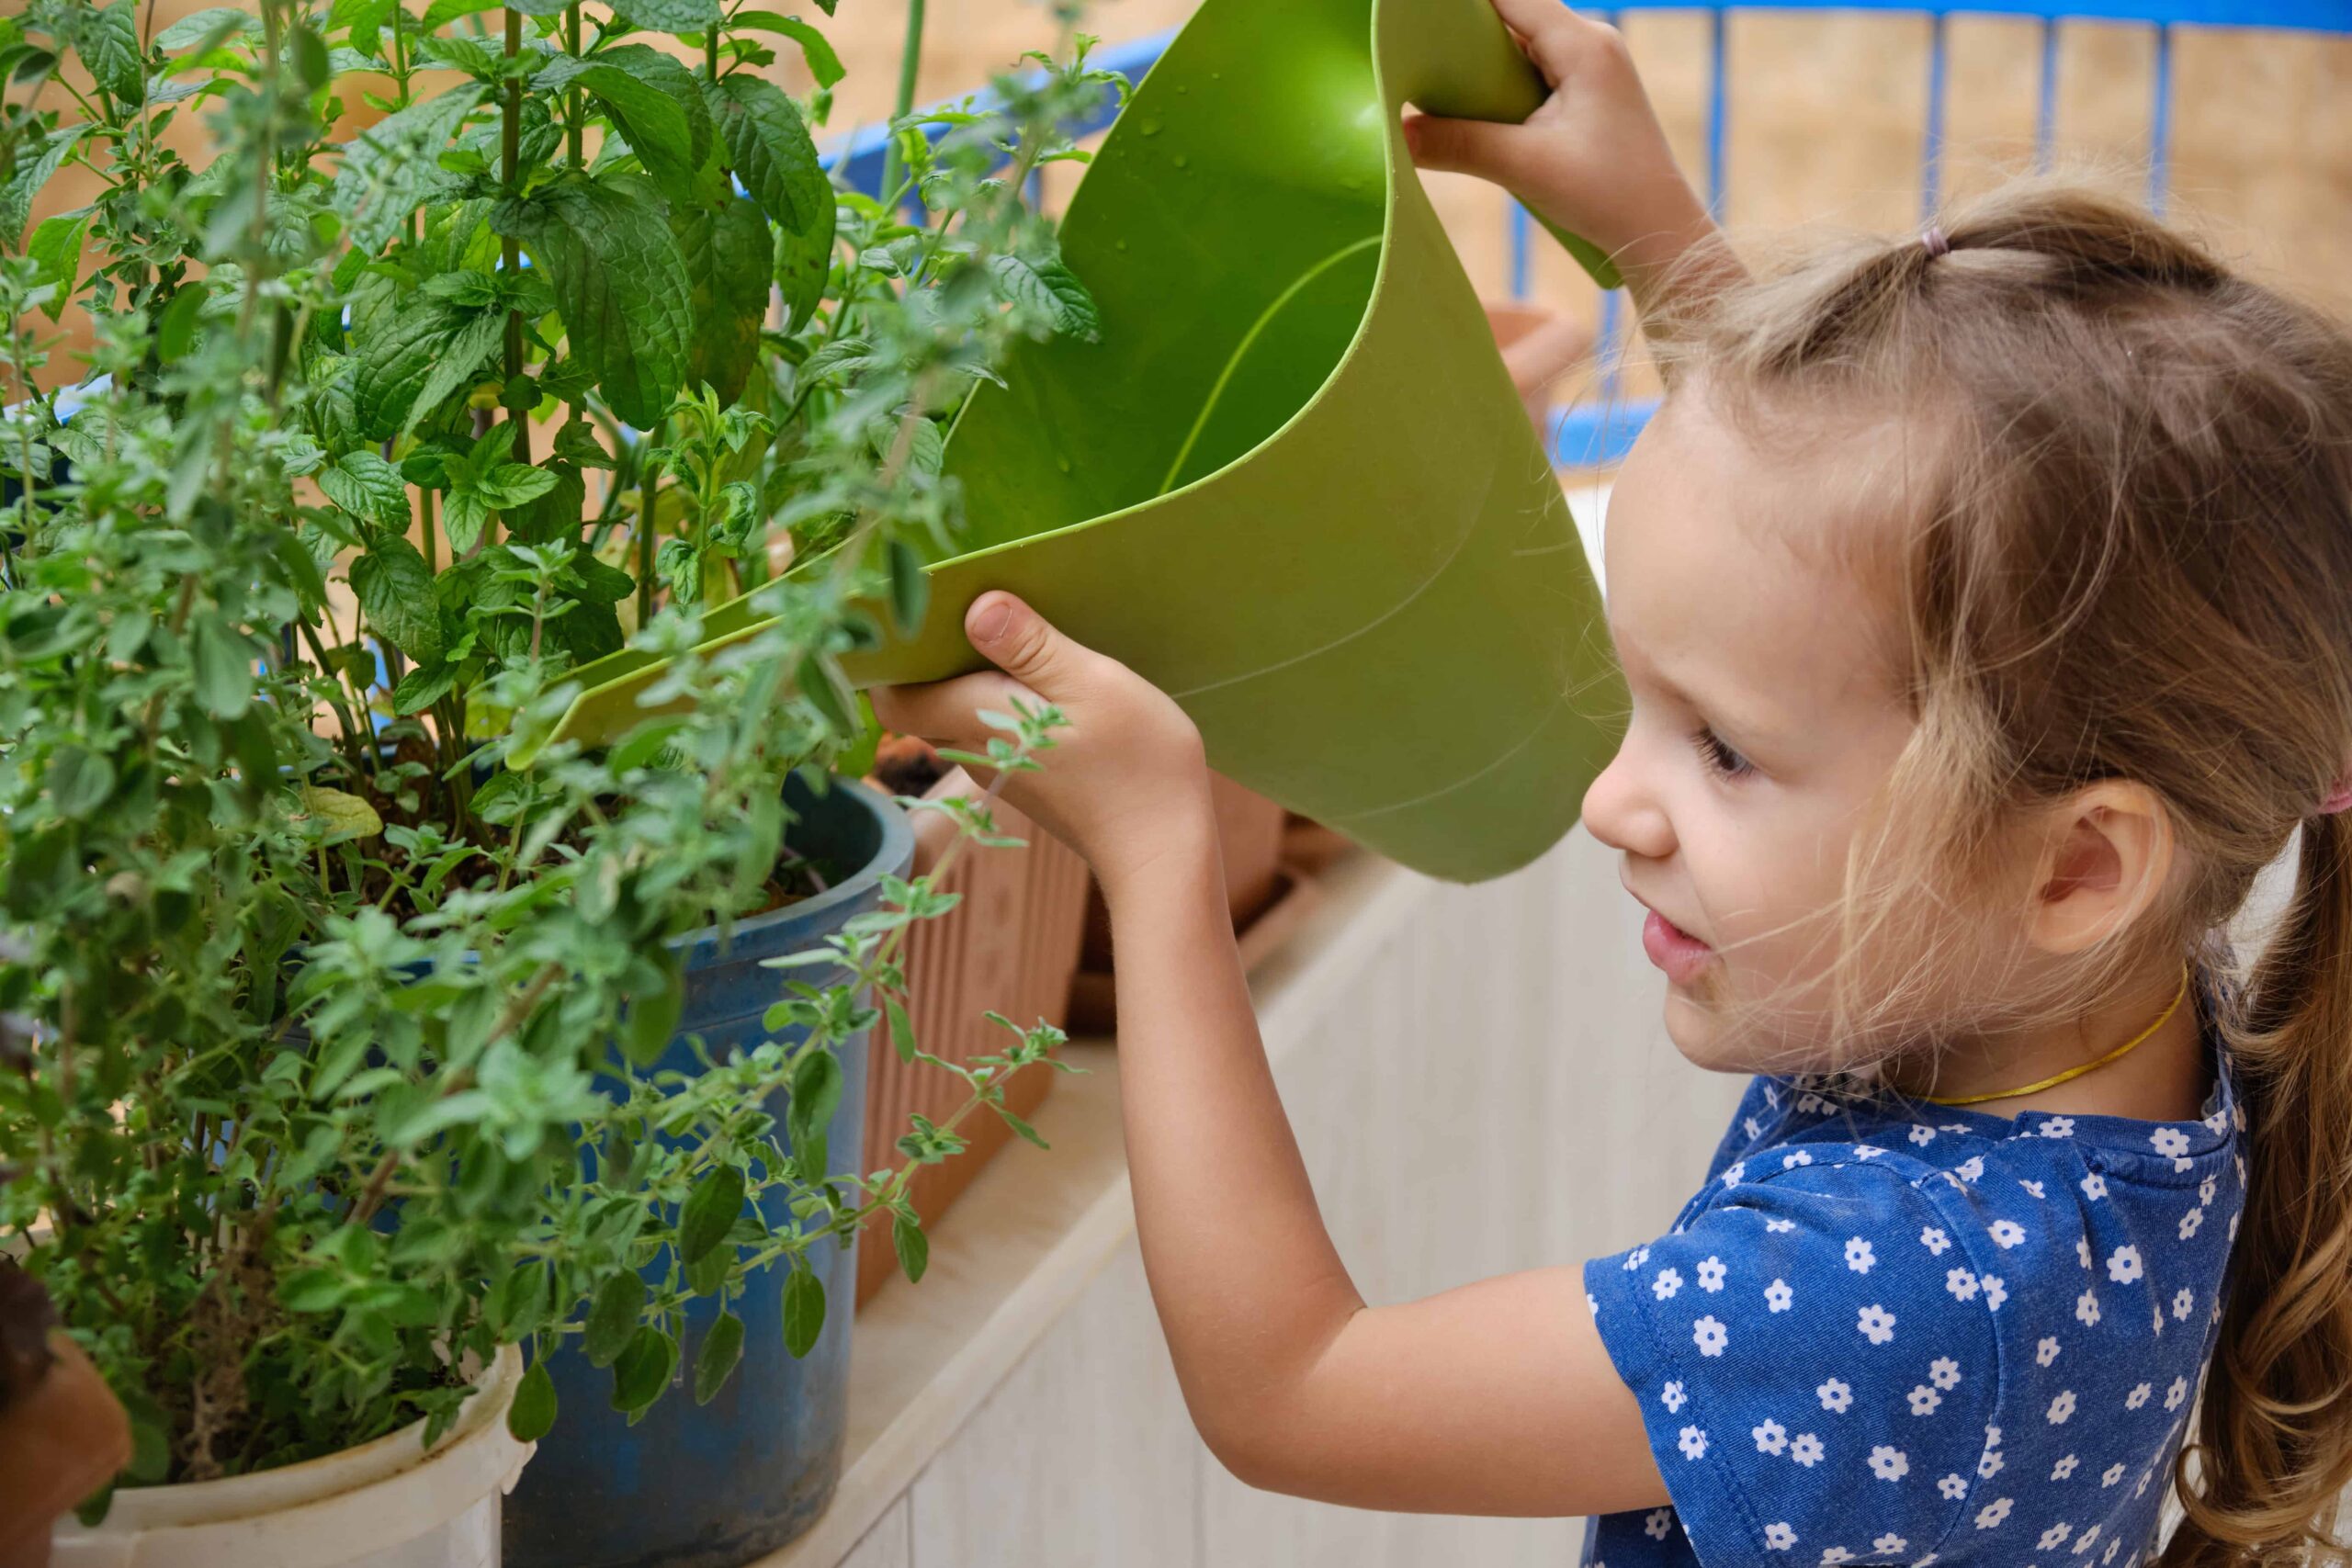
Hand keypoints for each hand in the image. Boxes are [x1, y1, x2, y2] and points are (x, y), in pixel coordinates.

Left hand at [869, 592, 1216, 890]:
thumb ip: (1031, 646)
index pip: (892, 697)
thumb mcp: (1092, 685)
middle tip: (960, 600)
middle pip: (919, 700)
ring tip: (1002, 625)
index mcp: (975, 719)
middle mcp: (972, 747)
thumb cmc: (1136, 766)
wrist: (1163, 851)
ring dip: (967, 671)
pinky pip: (988, 725)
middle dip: (928, 654)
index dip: (890, 657)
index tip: (913, 612)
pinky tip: (1036, 671)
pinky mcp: (1025, 774)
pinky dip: (998, 695)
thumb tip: (975, 606)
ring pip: (954, 712)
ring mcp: (997, 766)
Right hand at [1403, 0, 1728, 318]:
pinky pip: (1533, 72)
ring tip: (1439, 91)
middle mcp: (1591, 43)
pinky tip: (1475, 113)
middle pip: (1512, 17)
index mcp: (1583, 45)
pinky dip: (1501, 88)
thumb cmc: (1607, 196)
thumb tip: (1399, 132)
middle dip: (1464, 39)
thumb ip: (1459, 144)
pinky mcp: (1587, 93)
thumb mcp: (1524, 168)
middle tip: (1418, 63)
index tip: (1417, 19)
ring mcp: (1592, 67)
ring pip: (1520, 47)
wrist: (1659, 233)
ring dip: (1482, 69)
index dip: (1461, 6)